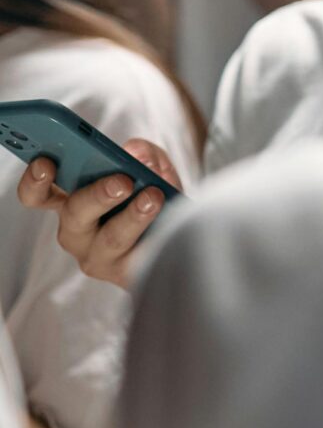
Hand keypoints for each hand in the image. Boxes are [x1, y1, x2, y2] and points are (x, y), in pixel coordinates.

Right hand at [16, 139, 180, 287]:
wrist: (183, 239)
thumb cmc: (156, 198)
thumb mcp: (152, 169)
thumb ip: (144, 154)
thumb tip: (136, 153)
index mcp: (71, 202)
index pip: (38, 195)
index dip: (35, 180)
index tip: (45, 163)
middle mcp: (78, 232)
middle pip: (75, 214)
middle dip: (97, 195)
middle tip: (122, 182)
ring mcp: (99, 256)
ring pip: (112, 238)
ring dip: (134, 216)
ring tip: (154, 198)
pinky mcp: (126, 274)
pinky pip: (141, 255)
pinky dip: (158, 234)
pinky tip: (171, 223)